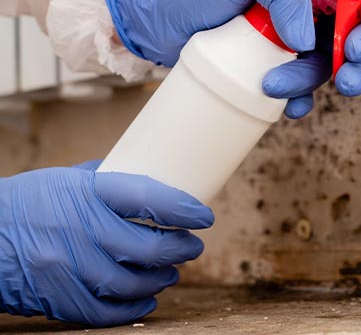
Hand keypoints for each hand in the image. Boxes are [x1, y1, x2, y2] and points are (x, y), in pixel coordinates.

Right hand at [0, 161, 213, 326]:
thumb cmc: (26, 202)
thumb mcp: (64, 178)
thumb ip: (107, 181)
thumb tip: (151, 180)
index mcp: (84, 192)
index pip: (147, 198)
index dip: (182, 209)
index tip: (203, 216)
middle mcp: (77, 229)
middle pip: (147, 248)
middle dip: (180, 249)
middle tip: (192, 247)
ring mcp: (66, 267)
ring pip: (132, 283)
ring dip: (161, 279)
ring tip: (171, 272)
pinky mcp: (57, 297)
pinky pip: (105, 312)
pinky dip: (133, 308)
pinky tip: (147, 299)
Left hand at [105, 0, 360, 118]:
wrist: (159, 19)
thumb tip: (306, 39)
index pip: (354, 2)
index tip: (355, 48)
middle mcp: (302, 15)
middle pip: (348, 42)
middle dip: (353, 65)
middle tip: (343, 81)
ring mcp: (287, 46)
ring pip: (321, 70)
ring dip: (309, 85)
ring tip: (273, 86)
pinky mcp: (271, 71)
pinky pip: (298, 92)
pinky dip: (298, 103)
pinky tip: (286, 110)